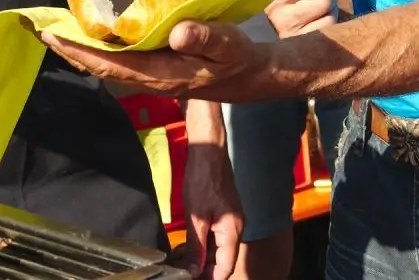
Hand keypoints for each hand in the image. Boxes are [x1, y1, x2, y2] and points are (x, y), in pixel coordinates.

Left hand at [42, 21, 257, 100]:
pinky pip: (116, 60)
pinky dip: (95, 47)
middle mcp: (149, 78)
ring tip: (52, 29)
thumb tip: (176, 33)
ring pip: (105, 64)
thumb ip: (206, 38)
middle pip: (99, 66)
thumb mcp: (229, 44)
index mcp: (162, 74)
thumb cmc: (237, 57)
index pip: (112, 64)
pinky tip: (85, 36)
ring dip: (78, 48)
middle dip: (69, 49)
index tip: (54, 34)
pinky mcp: (152, 68)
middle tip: (38, 28)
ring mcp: (149, 74)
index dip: (81, 50)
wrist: (249, 75)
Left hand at [175, 143, 242, 279]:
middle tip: (183, 269)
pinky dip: (204, 243)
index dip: (210, 278)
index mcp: (233, 230)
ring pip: (219, 248)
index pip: (226, 266)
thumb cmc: (202, 179)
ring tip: (181, 260)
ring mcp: (232, 220)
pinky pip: (217, 236)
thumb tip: (193, 271)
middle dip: (204, 268)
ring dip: (202, 256)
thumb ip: (196, 247)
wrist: (207, 151)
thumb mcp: (195, 217)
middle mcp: (237, 227)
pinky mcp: (225, 213)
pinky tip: (188, 245)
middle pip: (223, 259)